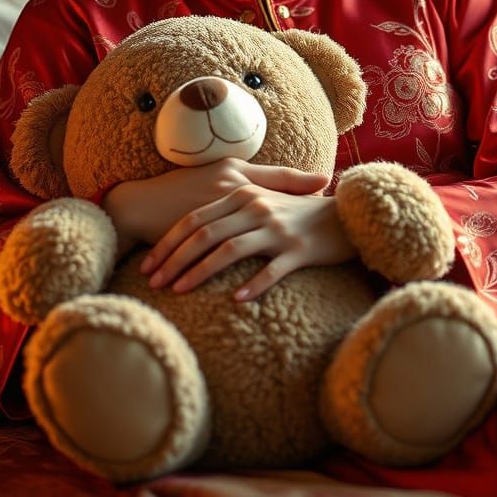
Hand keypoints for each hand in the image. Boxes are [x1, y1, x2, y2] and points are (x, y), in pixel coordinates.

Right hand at [101, 157, 327, 247]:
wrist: (139, 206)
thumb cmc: (176, 192)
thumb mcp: (210, 179)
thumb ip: (241, 180)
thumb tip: (270, 187)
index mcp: (232, 171)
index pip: (275, 174)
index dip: (301, 179)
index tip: (328, 182)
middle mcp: (228, 184)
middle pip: (275, 196)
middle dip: (300, 209)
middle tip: (329, 216)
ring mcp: (216, 206)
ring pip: (256, 221)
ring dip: (280, 236)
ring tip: (306, 249)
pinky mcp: (203, 229)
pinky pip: (230, 247)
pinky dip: (248, 261)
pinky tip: (266, 272)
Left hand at [142, 181, 356, 301]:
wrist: (346, 214)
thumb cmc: (300, 213)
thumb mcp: (264, 202)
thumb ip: (233, 211)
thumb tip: (196, 235)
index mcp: (244, 195)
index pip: (195, 220)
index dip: (169, 243)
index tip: (150, 265)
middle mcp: (257, 208)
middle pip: (205, 235)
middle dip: (175, 260)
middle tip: (154, 283)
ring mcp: (277, 228)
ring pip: (230, 250)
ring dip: (200, 271)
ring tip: (179, 290)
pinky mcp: (298, 248)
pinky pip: (271, 269)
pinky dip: (252, 285)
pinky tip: (235, 300)